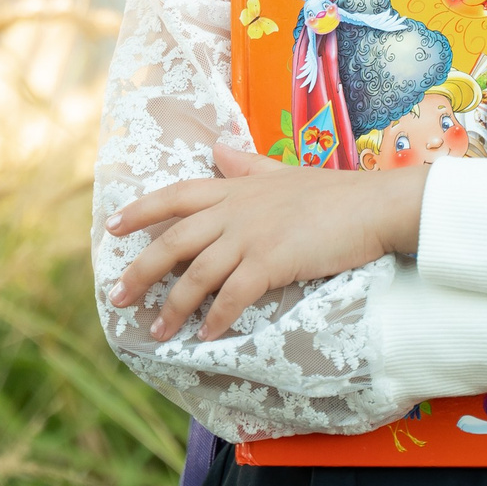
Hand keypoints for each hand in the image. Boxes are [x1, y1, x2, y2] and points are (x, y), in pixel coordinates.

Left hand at [107, 148, 427, 341]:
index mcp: (235, 188)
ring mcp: (251, 236)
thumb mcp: (283, 173)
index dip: (141, 210)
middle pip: (174, 241)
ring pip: (197, 274)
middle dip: (141, 270)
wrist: (374, 205)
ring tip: (158, 333)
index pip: (175, 195)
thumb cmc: (335, 193)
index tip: (112, 227)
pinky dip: (216, 318)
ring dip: (174, 307)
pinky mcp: (271, 261)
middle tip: (118, 298)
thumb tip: (220, 148)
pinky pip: (233, 296)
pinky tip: (205, 337)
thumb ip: (248, 166)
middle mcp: (235, 211)